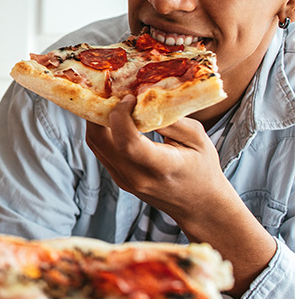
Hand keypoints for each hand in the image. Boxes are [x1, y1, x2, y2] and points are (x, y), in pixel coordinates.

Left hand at [85, 95, 276, 293]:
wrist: (199, 206)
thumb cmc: (203, 169)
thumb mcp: (198, 139)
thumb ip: (171, 119)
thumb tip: (143, 99)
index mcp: (160, 168)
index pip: (127, 142)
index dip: (120, 115)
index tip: (129, 98)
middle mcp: (136, 176)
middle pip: (100, 140)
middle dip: (101, 111)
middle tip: (113, 92)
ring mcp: (123, 179)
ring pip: (95, 143)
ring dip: (98, 119)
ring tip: (113, 101)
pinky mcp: (117, 177)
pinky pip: (100, 149)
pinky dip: (102, 130)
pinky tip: (114, 117)